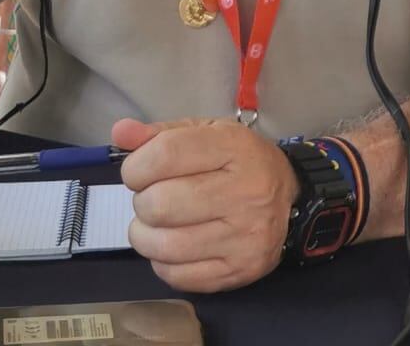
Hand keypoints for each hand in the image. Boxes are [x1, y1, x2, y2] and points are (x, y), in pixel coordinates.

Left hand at [115, 117, 298, 292]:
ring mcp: (245, 236)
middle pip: (159, 205)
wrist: (289, 197)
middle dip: (143, 203)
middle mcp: (246, 192)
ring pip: (163, 246)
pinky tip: (174, 246)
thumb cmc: (238, 161)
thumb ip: (159, 133)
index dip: (136, 167)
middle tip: (155, 199)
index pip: (164, 155)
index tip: (140, 173)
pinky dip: (163, 263)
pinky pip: (176, 276)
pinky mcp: (240, 270)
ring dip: (146, 236)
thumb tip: (121, 132)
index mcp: (235, 148)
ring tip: (157, 224)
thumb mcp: (205, 134)